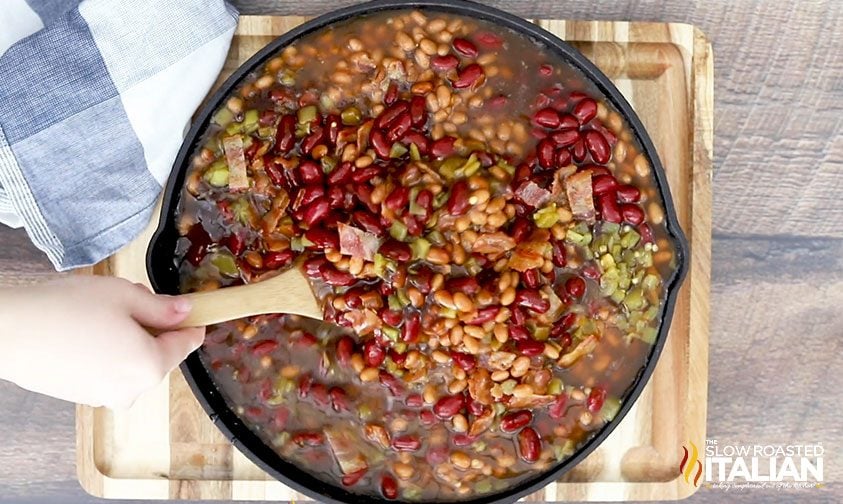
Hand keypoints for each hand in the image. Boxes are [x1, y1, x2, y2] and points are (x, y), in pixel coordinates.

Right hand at [0, 276, 204, 408]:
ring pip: (134, 362)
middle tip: (131, 300)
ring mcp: (106, 396)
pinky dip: (108, 352)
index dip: (191, 322)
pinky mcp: (84, 396)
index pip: (187, 343)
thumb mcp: (125, 295)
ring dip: (129, 339)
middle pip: (160, 354)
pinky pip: (111, 371)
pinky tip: (86, 331)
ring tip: (101, 314)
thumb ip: (162, 308)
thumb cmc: (64, 310)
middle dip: (152, 327)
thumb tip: (186, 311)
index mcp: (150, 366)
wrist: (8, 332)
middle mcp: (132, 390)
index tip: (194, 308)